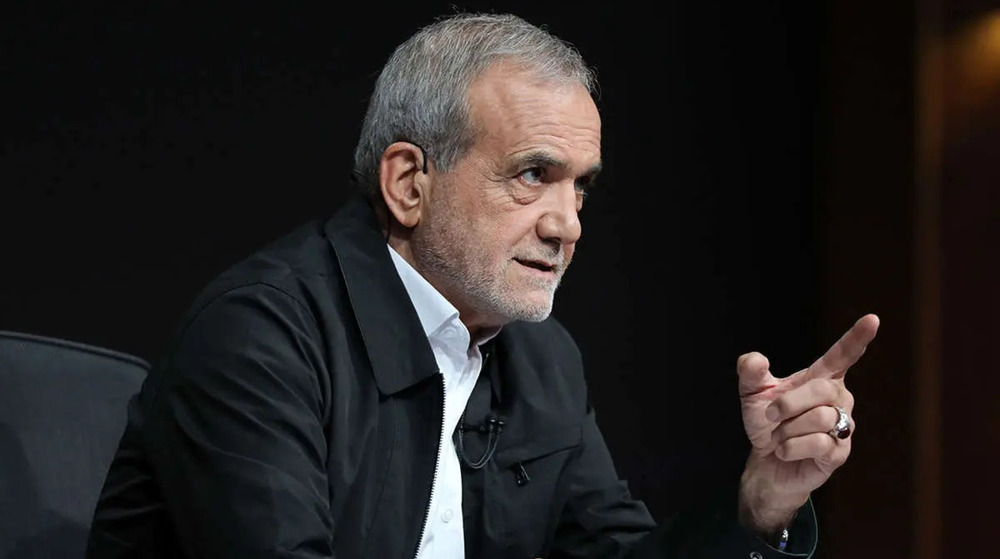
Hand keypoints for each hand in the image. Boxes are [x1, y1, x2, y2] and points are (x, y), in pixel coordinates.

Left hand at [735, 314, 879, 533]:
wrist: (765, 462)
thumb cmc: (766, 423)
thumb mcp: (752, 393)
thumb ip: (750, 372)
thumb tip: (755, 360)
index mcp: (821, 378)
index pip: (843, 355)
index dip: (857, 338)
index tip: (872, 319)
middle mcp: (838, 398)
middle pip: (822, 390)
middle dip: (788, 403)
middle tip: (771, 414)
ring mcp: (843, 426)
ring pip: (820, 418)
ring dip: (787, 429)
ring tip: (780, 436)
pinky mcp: (840, 453)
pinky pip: (819, 443)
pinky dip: (791, 447)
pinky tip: (785, 451)